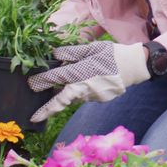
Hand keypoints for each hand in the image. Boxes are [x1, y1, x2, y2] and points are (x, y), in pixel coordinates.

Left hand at [28, 41, 149, 122]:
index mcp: (81, 72)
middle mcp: (85, 87)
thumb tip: (55, 55)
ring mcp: (93, 96)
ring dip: (65, 96)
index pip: (57, 78)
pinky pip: (85, 97)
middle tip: (34, 118)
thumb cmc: (112, 54)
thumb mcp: (92, 48)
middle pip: (62, 99)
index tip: (31, 85)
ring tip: (57, 93)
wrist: (135, 66)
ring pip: (74, 98)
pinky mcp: (100, 100)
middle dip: (48, 109)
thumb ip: (72, 52)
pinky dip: (80, 92)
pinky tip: (85, 84)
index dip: (42, 81)